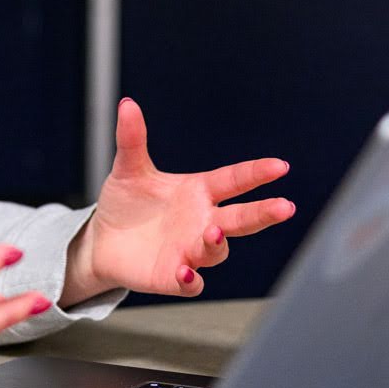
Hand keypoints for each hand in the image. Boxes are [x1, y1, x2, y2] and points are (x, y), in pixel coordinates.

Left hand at [62, 98, 292, 304]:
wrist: (103, 240)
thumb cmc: (126, 203)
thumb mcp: (129, 168)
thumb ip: (133, 140)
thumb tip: (127, 104)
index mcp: (199, 191)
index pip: (235, 180)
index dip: (257, 173)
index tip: (280, 166)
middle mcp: (202, 222)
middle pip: (241, 219)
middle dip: (264, 213)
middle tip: (285, 207)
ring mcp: (191, 251)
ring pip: (216, 250)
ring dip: (217, 244)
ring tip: (211, 233)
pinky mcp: (173, 276)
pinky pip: (191, 283)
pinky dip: (191, 279)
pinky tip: (185, 271)